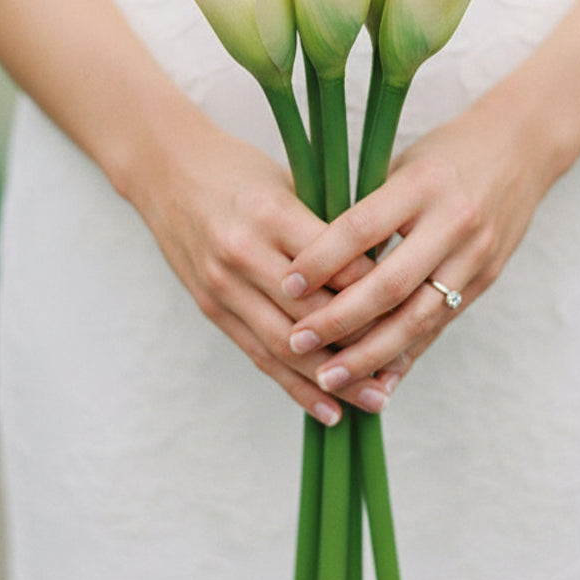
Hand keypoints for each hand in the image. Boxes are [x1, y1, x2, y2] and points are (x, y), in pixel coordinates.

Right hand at [132, 107, 399, 423]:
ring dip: (333, 380)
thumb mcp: (289, 183)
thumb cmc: (240, 171)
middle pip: (314, 315)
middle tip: (401, 372)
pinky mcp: (211, 306)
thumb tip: (387, 271)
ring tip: (374, 400)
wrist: (165, 170)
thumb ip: (330, 226)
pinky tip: (328, 409)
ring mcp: (223, 284)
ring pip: (286, 345)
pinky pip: (258, 354)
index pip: (338, 267)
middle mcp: (244, 252)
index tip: (414, 315)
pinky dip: (295, 386)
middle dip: (361, 348)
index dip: (379, 296)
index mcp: (273, 213)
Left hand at [279, 91, 556, 393]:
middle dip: (339, 321)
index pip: (361, 229)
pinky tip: (376, 379)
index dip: (320, 261)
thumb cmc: (443, 154)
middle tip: (297, 343)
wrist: (521, 148)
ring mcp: (475, 256)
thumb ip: (365, 212)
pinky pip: (439, 325)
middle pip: (390, 285)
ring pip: (418, 318)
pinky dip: (405, 355)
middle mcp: (454, 222)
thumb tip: (310, 265)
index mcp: (422, 183)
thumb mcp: (401, 166)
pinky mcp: (485, 279)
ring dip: (370, 355)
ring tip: (330, 377)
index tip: (286, 286)